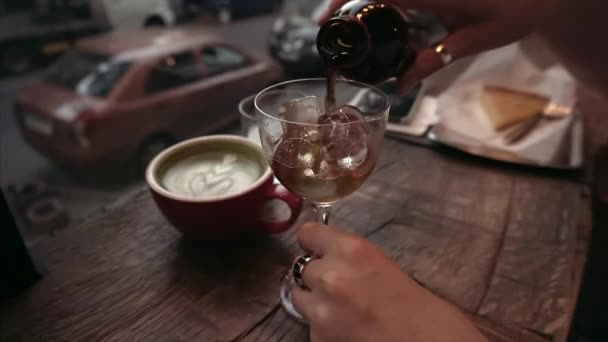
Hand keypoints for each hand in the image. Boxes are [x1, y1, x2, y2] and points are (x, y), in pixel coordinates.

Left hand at [292, 223, 486, 341]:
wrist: (425, 341)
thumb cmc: (415, 304)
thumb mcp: (379, 263)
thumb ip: (349, 257)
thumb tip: (326, 255)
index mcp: (350, 250)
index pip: (308, 234)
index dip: (312, 243)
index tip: (314, 248)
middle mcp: (330, 275)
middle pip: (302, 268)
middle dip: (317, 276)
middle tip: (339, 287)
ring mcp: (321, 310)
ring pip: (299, 297)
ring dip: (315, 301)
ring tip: (340, 310)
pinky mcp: (318, 338)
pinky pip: (310, 326)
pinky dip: (323, 327)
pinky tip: (347, 330)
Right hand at [320, 0, 559, 93]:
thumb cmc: (517, 10)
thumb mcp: (477, 40)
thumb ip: (436, 59)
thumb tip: (401, 84)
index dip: (345, 3)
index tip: (327, 22)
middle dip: (345, 3)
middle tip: (332, 30)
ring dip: (362, 3)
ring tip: (350, 28)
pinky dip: (382, 4)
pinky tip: (382, 22)